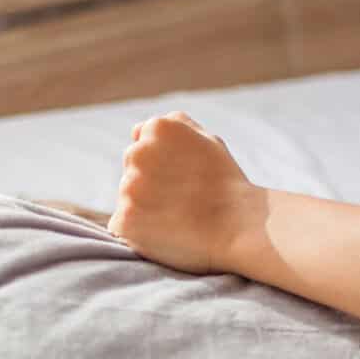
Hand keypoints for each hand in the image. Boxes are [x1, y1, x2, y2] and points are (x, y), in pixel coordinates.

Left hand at [110, 112, 262, 273]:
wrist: (238, 226)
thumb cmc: (226, 185)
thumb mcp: (208, 139)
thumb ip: (175, 125)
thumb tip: (139, 129)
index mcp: (158, 128)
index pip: (141, 143)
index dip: (163, 165)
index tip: (183, 179)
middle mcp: (138, 153)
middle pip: (131, 169)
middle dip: (149, 183)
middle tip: (181, 200)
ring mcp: (128, 187)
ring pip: (127, 198)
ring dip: (143, 207)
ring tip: (176, 217)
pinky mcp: (125, 219)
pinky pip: (121, 225)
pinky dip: (137, 232)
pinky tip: (164, 233)